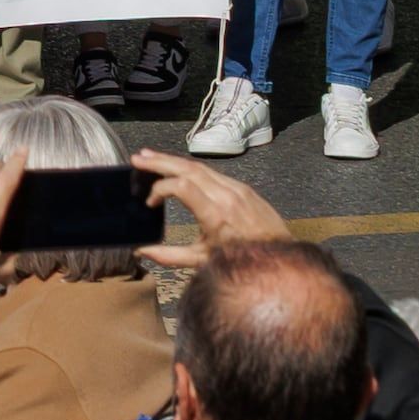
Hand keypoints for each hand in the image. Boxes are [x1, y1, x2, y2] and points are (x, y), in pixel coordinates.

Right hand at [132, 148, 291, 269]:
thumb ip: (169, 255)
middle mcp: (227, 197)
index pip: (180, 187)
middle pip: (187, 169)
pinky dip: (192, 169)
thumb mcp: (204, 261)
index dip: (159, 190)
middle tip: (138, 158)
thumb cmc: (242, 262)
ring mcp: (237, 190)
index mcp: (216, 215)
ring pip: (200, 167)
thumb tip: (141, 251)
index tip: (150, 202)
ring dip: (173, 161)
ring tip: (151, 157)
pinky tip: (179, 168)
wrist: (280, 259)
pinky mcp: (244, 188)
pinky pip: (213, 173)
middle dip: (159, 162)